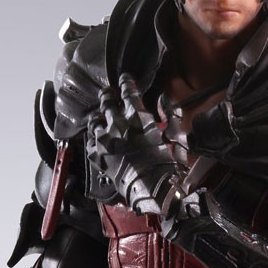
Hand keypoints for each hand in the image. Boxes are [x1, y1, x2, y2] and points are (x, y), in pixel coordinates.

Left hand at [87, 73, 182, 215]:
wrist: (153, 189)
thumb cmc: (168, 163)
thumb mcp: (176, 135)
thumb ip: (169, 114)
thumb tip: (164, 99)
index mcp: (137, 117)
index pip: (128, 93)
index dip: (126, 83)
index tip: (124, 79)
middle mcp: (117, 125)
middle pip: (107, 103)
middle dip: (108, 96)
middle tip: (108, 93)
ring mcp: (105, 141)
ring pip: (95, 122)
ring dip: (98, 117)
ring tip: (99, 116)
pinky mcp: (99, 157)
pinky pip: (91, 144)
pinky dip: (94, 140)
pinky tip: (96, 140)